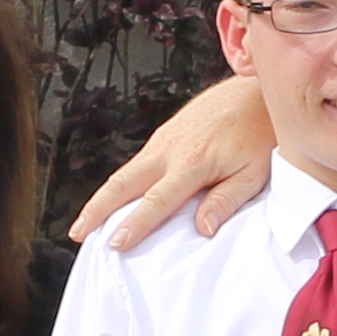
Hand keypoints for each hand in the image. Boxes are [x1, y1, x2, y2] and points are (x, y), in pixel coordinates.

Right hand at [68, 77, 272, 249]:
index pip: (157, 200)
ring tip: (86, 221)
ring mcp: (164, 139)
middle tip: (77, 233)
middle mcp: (170, 149)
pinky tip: (116, 198)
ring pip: (125, 172)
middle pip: (123, 182)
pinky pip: (137, 163)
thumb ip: (227, 200)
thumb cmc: (259, 134)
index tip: (115, 243)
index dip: (134, 224)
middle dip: (97, 209)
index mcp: (192, 162)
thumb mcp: (254, 173)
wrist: (254, 92)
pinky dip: (120, 183)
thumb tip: (202, 229)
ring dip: (103, 197)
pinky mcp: (165, 134)